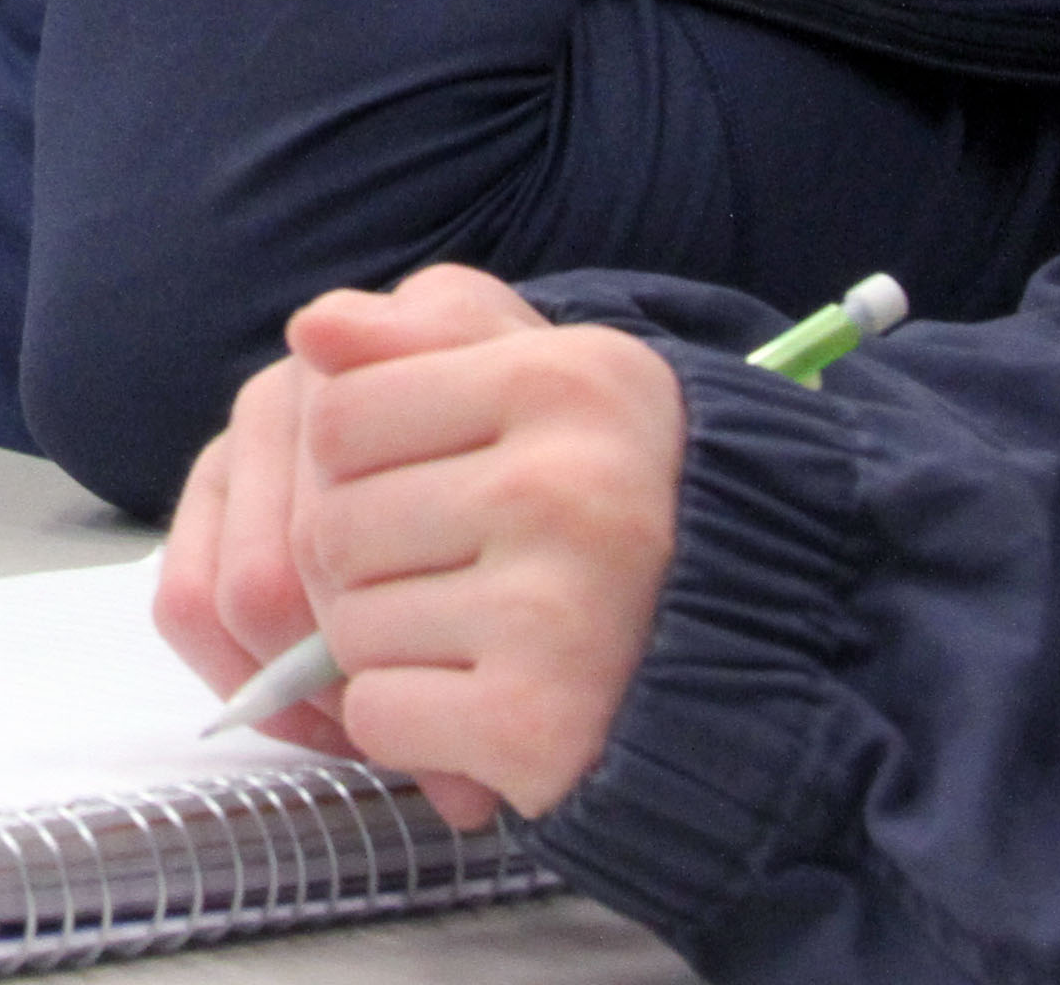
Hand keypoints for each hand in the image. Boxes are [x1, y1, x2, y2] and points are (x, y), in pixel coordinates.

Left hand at [158, 268, 688, 824]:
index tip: (444, 484)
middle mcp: (564, 487)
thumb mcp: (542, 379)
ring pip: (348, 630)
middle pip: (332, 530)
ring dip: (394, 650)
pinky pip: (377, 717)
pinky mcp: (535, 724)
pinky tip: (489, 704)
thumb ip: (424, 338)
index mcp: (560, 380)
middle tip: (473, 577)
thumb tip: (310, 330)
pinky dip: (414, 728)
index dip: (363, 466)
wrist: (749, 662)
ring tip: (492, 639)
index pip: (338, 416)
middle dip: (375, 567)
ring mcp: (553, 613)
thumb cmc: (615, 502)